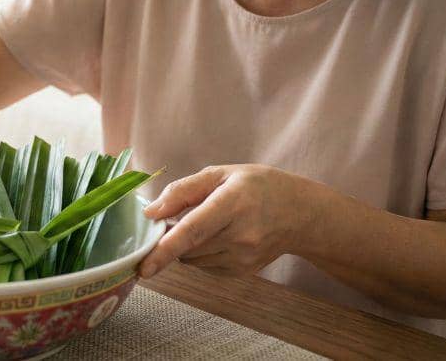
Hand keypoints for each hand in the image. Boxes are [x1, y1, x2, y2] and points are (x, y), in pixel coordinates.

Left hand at [138, 164, 322, 278]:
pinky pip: (205, 266)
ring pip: (193, 259)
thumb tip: (151, 212)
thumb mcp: (221, 173)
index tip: (144, 266)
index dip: (165, 249)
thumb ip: (183, 190)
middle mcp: (240, 235)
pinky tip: (219, 236)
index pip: (193, 230)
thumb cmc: (258, 187)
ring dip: (187, 245)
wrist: (300, 214)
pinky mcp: (243, 271)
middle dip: (171, 237)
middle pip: (188, 247)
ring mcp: (244, 258)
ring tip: (208, 223)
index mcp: (232, 203)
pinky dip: (201, 254)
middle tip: (179, 217)